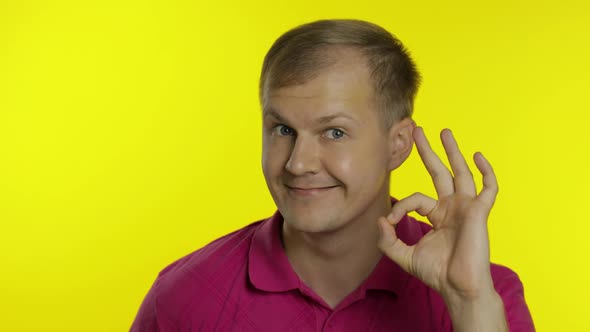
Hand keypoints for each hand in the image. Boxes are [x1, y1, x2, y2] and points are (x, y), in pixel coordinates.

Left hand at [377, 127, 498, 300]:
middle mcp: (451, 207)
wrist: (457, 287)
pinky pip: (488, 188)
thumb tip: (380, 219)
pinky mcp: (479, 212)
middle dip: (428, 151)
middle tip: (418, 130)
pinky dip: (486, 172)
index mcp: (436, 215)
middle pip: (439, 172)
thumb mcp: (403, 255)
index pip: (415, 198)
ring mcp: (466, 207)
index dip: (401, 207)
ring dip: (453, 151)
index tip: (392, 221)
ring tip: (444, 131)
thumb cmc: (436, 273)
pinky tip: (477, 156)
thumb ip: (387, 239)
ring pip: (461, 173)